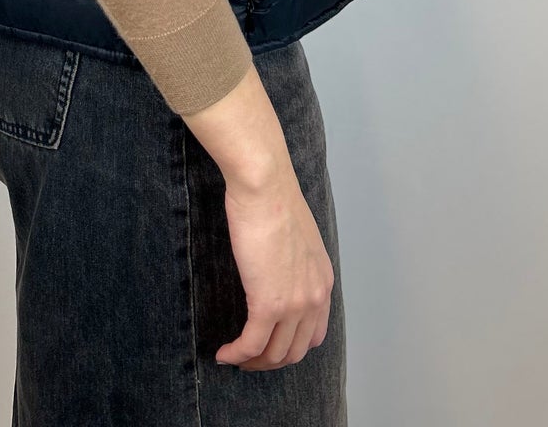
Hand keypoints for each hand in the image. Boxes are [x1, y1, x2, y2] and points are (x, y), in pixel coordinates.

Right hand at [212, 166, 335, 369]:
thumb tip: (278, 272)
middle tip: (248, 356)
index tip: (269, 344)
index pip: (314, 335)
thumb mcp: (299, 238)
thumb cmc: (274, 200)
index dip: (290, 346)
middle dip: (270, 360)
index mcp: (323, 282)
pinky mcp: (268, 304)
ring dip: (252, 361)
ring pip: (274, 354)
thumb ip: (297, 263)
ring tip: (234, 357)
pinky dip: (236, 354)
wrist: (265, 186)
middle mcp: (314, 298)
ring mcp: (294, 304)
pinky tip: (224, 353)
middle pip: (294, 351)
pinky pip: (251, 344)